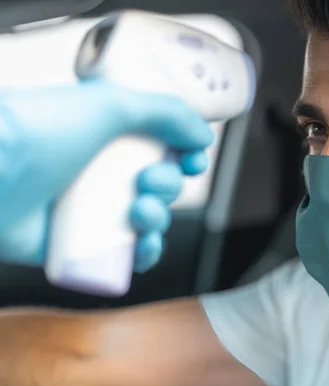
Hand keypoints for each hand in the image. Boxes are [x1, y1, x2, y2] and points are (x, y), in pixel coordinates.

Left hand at [0, 80, 212, 270]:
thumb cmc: (41, 131)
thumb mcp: (112, 104)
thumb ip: (166, 112)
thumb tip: (204, 135)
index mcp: (107, 134)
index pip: (161, 146)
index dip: (185, 156)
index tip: (192, 159)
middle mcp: (98, 170)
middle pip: (158, 184)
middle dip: (168, 186)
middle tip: (149, 181)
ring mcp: (87, 208)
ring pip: (145, 220)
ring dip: (159, 219)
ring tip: (141, 214)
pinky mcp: (74, 244)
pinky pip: (122, 255)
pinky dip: (144, 254)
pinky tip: (144, 245)